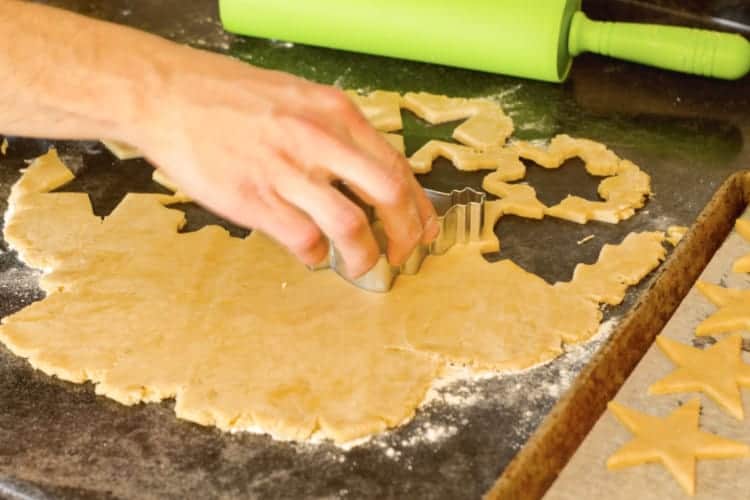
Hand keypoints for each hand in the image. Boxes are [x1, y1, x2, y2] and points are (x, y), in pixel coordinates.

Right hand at [130, 48, 438, 276]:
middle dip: (404, 234)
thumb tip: (366, 175)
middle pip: (387, 195)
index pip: (395, 166)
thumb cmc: (231, 97)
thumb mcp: (298, 99)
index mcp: (334, 113)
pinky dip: (316, 255)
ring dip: (363, 255)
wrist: (167, 95)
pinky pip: (303, 239)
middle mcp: (318, 139)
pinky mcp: (254, 199)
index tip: (422, 229)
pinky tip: (311, 253)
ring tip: (360, 265)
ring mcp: (286, 170)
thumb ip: (334, 134)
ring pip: (349, 225)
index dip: (417, 205)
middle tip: (401, 255)